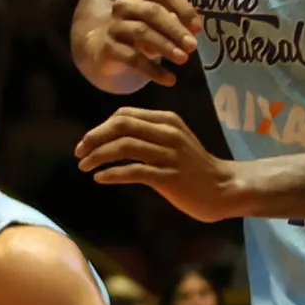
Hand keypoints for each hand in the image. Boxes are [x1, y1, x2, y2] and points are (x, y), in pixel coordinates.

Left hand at [75, 106, 250, 220]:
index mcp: (166, 120)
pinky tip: (100, 178)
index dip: (100, 127)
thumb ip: (147, 133)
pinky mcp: (169, 177)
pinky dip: (111, 173)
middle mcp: (168, 133)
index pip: (123, 115)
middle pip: (120, 126)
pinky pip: (133, 171)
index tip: (87, 142)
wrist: (224, 188)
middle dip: (94, 138)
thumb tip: (109, 136)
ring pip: (123, 147)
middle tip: (79, 152)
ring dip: (98, 156)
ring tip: (84, 166)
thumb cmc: (193, 166)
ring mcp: (169, 155)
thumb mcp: (172, 140)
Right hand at [89, 0, 200, 86]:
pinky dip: (153, 69)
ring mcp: (114, 25)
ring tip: (183, 59)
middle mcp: (124, 4)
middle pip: (152, 11)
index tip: (198, 28)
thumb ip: (177, 20)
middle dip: (175, 29)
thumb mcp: (159, 22)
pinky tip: (169, 79)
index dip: (184, 9)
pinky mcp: (108, 47)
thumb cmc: (140, 30)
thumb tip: (195, 28)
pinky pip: (132, 58)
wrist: (105, 47)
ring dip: (165, 45)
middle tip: (192, 46)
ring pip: (141, 32)